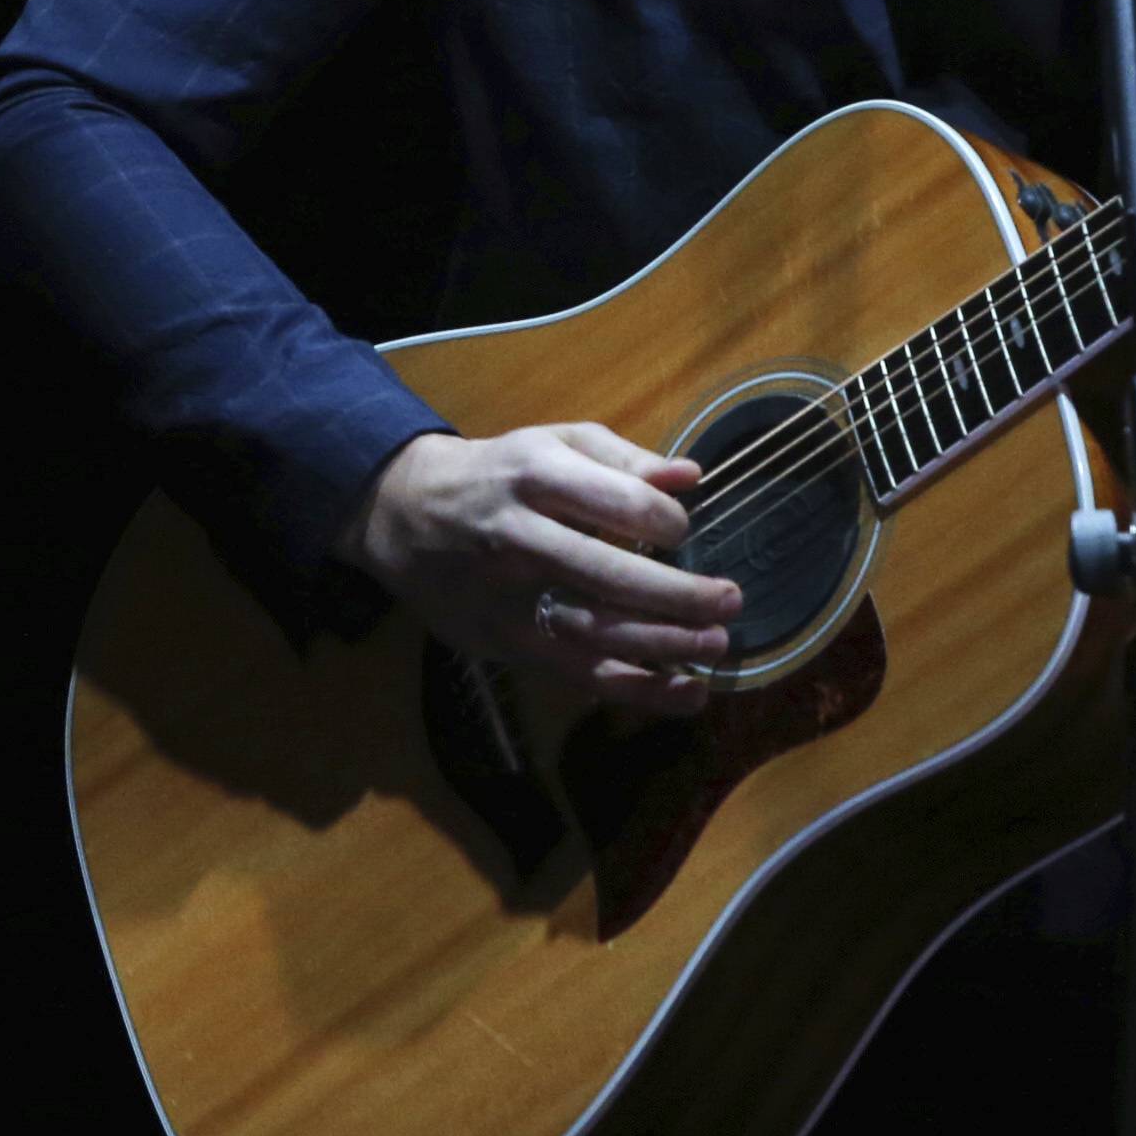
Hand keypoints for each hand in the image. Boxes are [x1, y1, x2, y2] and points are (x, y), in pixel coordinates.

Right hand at [338, 424, 740, 718]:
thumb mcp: (552, 443)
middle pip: (608, 576)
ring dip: (664, 646)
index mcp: (538, 477)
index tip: (683, 531)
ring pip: (594, 633)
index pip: (618, 503)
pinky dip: (636, 689)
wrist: (405, 514)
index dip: (665, 521)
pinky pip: (577, 673)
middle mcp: (520, 539)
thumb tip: (690, 477)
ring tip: (716, 645)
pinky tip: (685, 692)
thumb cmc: (499, 474)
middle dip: (678, 595)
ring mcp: (508, 599)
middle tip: (730, 601)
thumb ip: (623, 458)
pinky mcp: (504, 644)